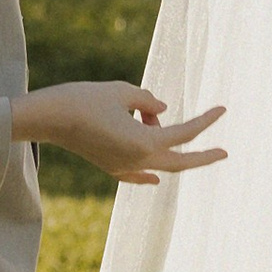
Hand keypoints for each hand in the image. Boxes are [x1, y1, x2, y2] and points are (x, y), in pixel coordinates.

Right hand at [12, 83, 227, 183]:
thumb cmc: (83, 99)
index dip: (206, 120)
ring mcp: (121, 168)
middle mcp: (136, 161)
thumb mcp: (121, 91)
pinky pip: (136, 174)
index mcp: (144, 143)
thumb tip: (161, 110)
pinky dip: (149, 174)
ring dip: (162, 140)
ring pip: (157, 163)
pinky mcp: (108, 167)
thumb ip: (147, 101)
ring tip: (144, 111)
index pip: (184, 133)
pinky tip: (156, 179)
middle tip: (225, 152)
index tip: (223, 109)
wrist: (45, 118)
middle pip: (179, 162)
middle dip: (203, 156)